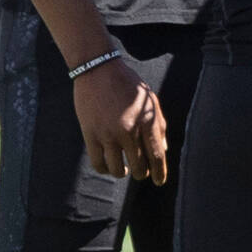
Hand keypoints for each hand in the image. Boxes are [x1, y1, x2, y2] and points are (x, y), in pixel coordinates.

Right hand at [72, 57, 168, 184]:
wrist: (99, 70)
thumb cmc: (128, 84)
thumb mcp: (150, 100)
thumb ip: (158, 125)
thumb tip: (161, 150)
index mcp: (146, 120)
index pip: (156, 155)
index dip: (160, 172)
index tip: (159, 181)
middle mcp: (129, 130)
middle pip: (139, 166)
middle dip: (142, 173)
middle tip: (141, 172)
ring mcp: (108, 134)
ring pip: (117, 169)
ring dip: (123, 172)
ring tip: (124, 168)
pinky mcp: (90, 135)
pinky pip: (98, 163)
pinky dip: (105, 169)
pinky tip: (109, 165)